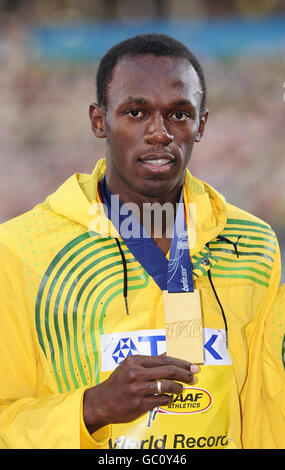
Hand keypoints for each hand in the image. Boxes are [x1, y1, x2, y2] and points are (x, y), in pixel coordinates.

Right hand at [83, 354, 198, 433]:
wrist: (101, 402)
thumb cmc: (117, 382)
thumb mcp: (128, 366)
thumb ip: (147, 362)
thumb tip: (166, 355)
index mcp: (135, 361)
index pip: (164, 359)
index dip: (181, 363)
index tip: (192, 366)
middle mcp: (136, 373)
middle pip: (168, 371)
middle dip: (184, 374)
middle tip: (193, 377)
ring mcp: (137, 389)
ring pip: (166, 386)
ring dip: (178, 388)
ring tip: (181, 389)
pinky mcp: (138, 404)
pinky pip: (160, 400)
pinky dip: (168, 399)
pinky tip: (169, 398)